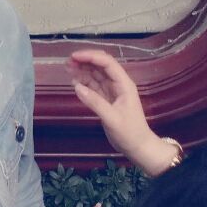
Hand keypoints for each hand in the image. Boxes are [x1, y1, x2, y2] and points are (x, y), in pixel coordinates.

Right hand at [67, 49, 177, 176]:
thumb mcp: (112, 119)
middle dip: (84, 61)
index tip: (74, 56)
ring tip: (67, 69)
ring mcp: (111, 91)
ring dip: (82, 70)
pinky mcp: (105, 99)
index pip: (107, 63)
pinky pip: (93, 85)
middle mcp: (117, 84)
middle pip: (100, 65)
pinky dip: (83, 82)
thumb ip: (95, 102)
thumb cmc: (130, 133)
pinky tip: (74, 82)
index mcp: (123, 84)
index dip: (90, 56)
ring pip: (95, 74)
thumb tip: (76, 86)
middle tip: (67, 62)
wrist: (138, 149)